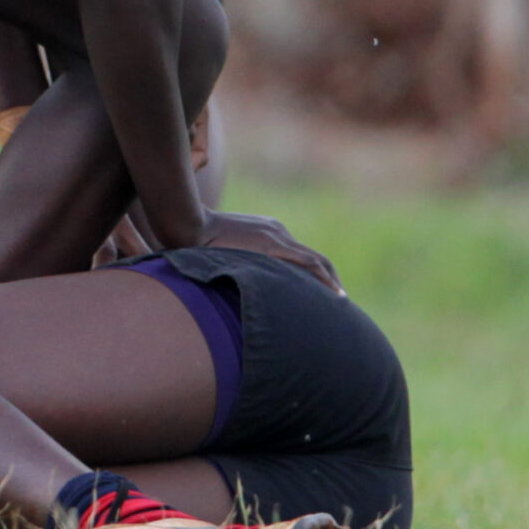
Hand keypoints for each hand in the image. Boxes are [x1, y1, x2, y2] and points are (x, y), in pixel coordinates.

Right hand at [194, 209, 341, 293]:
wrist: (188, 225)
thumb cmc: (196, 240)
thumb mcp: (223, 251)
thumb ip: (236, 261)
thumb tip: (232, 283)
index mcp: (268, 231)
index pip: (298, 254)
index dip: (312, 274)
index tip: (317, 293)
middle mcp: (278, 231)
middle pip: (313, 257)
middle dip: (328, 278)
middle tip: (337, 301)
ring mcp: (277, 236)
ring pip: (316, 260)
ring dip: (330, 281)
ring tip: (340, 303)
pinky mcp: (274, 245)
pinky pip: (309, 263)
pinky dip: (324, 279)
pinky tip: (335, 295)